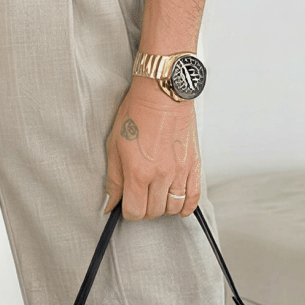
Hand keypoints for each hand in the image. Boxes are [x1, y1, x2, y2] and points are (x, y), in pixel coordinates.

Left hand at [101, 76, 199, 219]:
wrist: (162, 93)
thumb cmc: (136, 114)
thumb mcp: (114, 146)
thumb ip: (113, 179)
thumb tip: (109, 204)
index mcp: (138, 172)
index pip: (135, 211)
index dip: (128, 211)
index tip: (126, 204)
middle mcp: (160, 175)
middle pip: (154, 211)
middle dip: (144, 209)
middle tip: (139, 197)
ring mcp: (180, 171)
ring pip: (173, 206)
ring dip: (163, 207)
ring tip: (156, 196)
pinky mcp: (193, 164)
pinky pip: (194, 196)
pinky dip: (187, 207)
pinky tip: (179, 207)